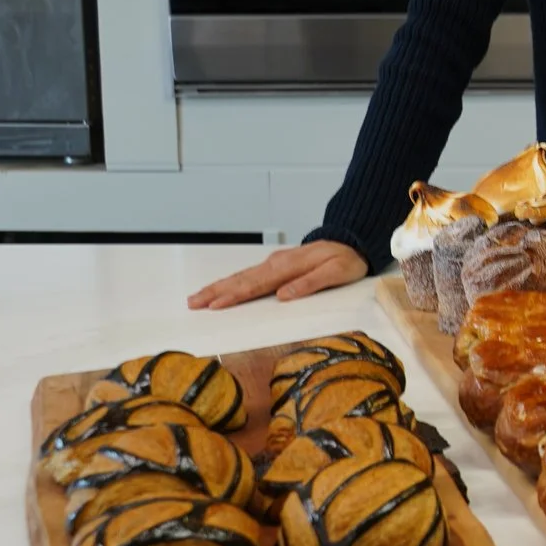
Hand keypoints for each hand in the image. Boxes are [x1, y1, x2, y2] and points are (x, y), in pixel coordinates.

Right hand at [186, 241, 367, 309]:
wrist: (353, 241)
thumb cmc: (347, 259)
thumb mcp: (337, 272)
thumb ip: (311, 283)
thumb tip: (284, 295)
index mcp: (289, 266)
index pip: (256, 284)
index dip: (235, 295)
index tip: (215, 304)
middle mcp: (277, 263)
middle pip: (241, 279)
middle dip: (216, 291)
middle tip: (193, 303)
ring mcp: (275, 262)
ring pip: (241, 276)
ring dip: (218, 286)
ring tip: (197, 297)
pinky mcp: (276, 265)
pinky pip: (248, 274)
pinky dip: (232, 281)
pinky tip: (221, 288)